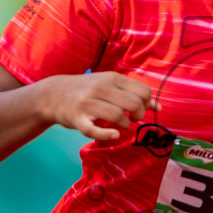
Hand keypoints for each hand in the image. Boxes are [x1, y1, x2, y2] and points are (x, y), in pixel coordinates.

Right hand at [39, 72, 157, 141]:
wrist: (53, 94)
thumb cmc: (88, 90)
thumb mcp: (111, 85)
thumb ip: (134, 93)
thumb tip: (159, 107)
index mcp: (112, 77)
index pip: (143, 92)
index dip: (146, 105)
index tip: (138, 109)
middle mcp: (101, 87)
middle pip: (134, 104)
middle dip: (137, 116)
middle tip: (130, 118)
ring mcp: (88, 103)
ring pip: (118, 117)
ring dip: (124, 125)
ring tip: (118, 124)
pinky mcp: (77, 119)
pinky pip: (95, 130)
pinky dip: (108, 134)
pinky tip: (113, 133)